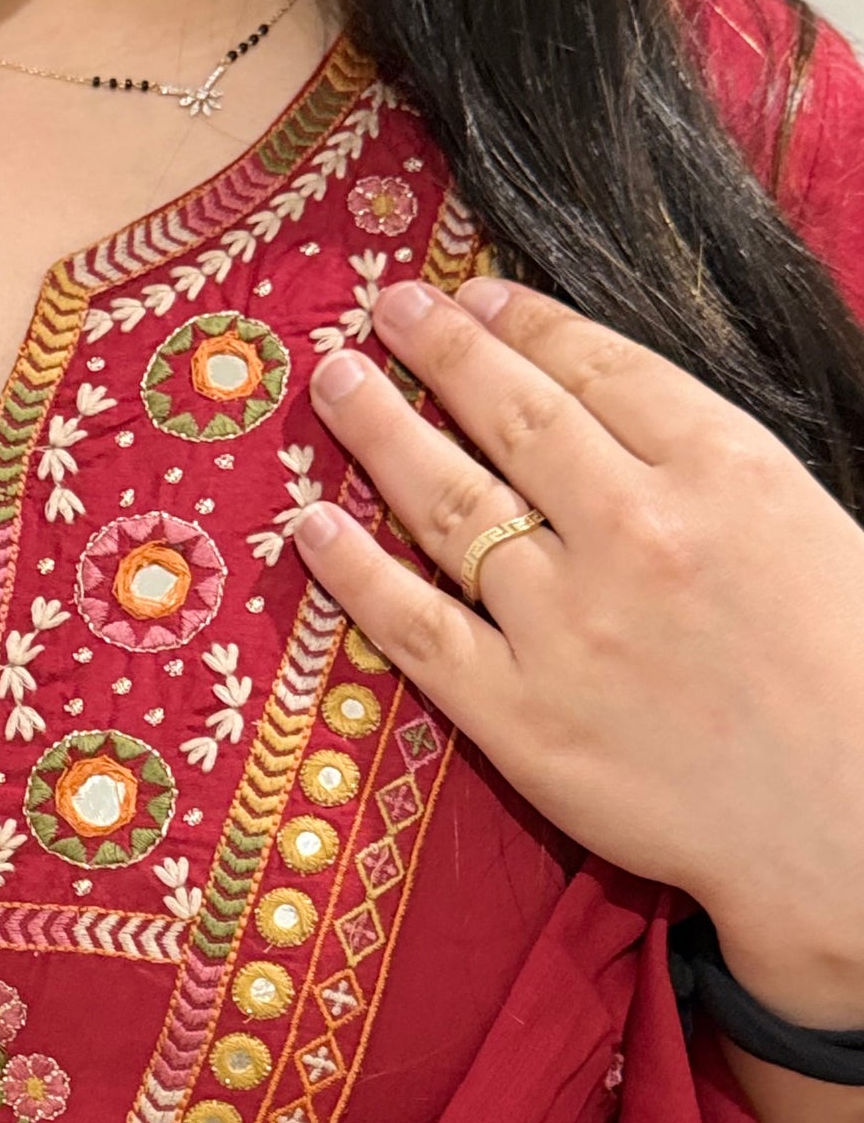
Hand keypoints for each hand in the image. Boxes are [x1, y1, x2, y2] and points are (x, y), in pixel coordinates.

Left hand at [293, 279, 863, 1026]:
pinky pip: (413, 628)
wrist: (846, 824)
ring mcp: (565, 626)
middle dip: (438, 353)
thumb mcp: (813, 526)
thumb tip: (613, 413)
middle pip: (511, 419)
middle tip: (384, 310)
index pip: (598, 372)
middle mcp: (632, 532)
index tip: (472, 297)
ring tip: (335, 384)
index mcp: (724, 471)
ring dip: (380, 434)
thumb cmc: (851, 672)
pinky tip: (312, 525)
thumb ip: (713, 471)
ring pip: (450, 506)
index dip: (523, 326)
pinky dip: (353, 571)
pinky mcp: (518, 716)